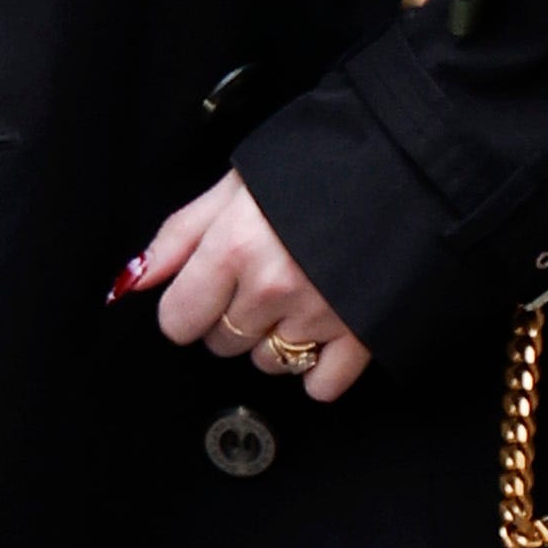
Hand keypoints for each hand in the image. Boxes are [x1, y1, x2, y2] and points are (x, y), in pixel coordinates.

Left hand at [119, 176, 370, 402]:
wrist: (411, 163)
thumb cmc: (321, 164)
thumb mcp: (239, 183)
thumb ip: (182, 233)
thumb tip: (136, 281)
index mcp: (234, 247)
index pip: (177, 320)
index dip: (189, 303)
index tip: (209, 287)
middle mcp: (271, 288)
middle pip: (221, 343)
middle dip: (233, 317)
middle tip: (264, 277)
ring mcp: (319, 316)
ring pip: (268, 363)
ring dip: (276, 339)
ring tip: (301, 295)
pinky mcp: (363, 335)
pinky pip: (322, 384)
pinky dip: (320, 369)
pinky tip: (326, 332)